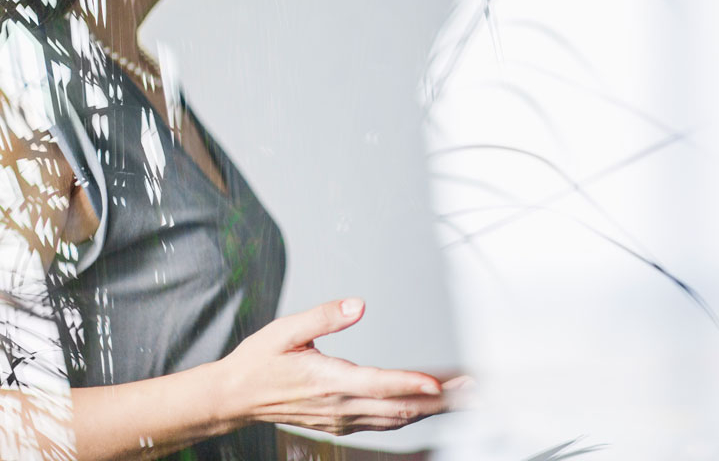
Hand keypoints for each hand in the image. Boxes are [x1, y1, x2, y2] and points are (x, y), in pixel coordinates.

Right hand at [215, 298, 449, 434]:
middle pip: (400, 407)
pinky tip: (431, 404)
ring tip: (466, 396)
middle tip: (475, 388)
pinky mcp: (343, 422)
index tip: (441, 382)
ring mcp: (343, 419)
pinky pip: (385, 421)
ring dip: (433, 408)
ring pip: (397, 418)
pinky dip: (413, 412)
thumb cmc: (259, 362)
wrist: (234, 397)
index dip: (412, 384)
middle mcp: (340, 406)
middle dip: (441, 399)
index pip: (379, 385)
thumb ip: (324, 317)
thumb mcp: (286, 330)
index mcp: (329, 381)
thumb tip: (358, 305)